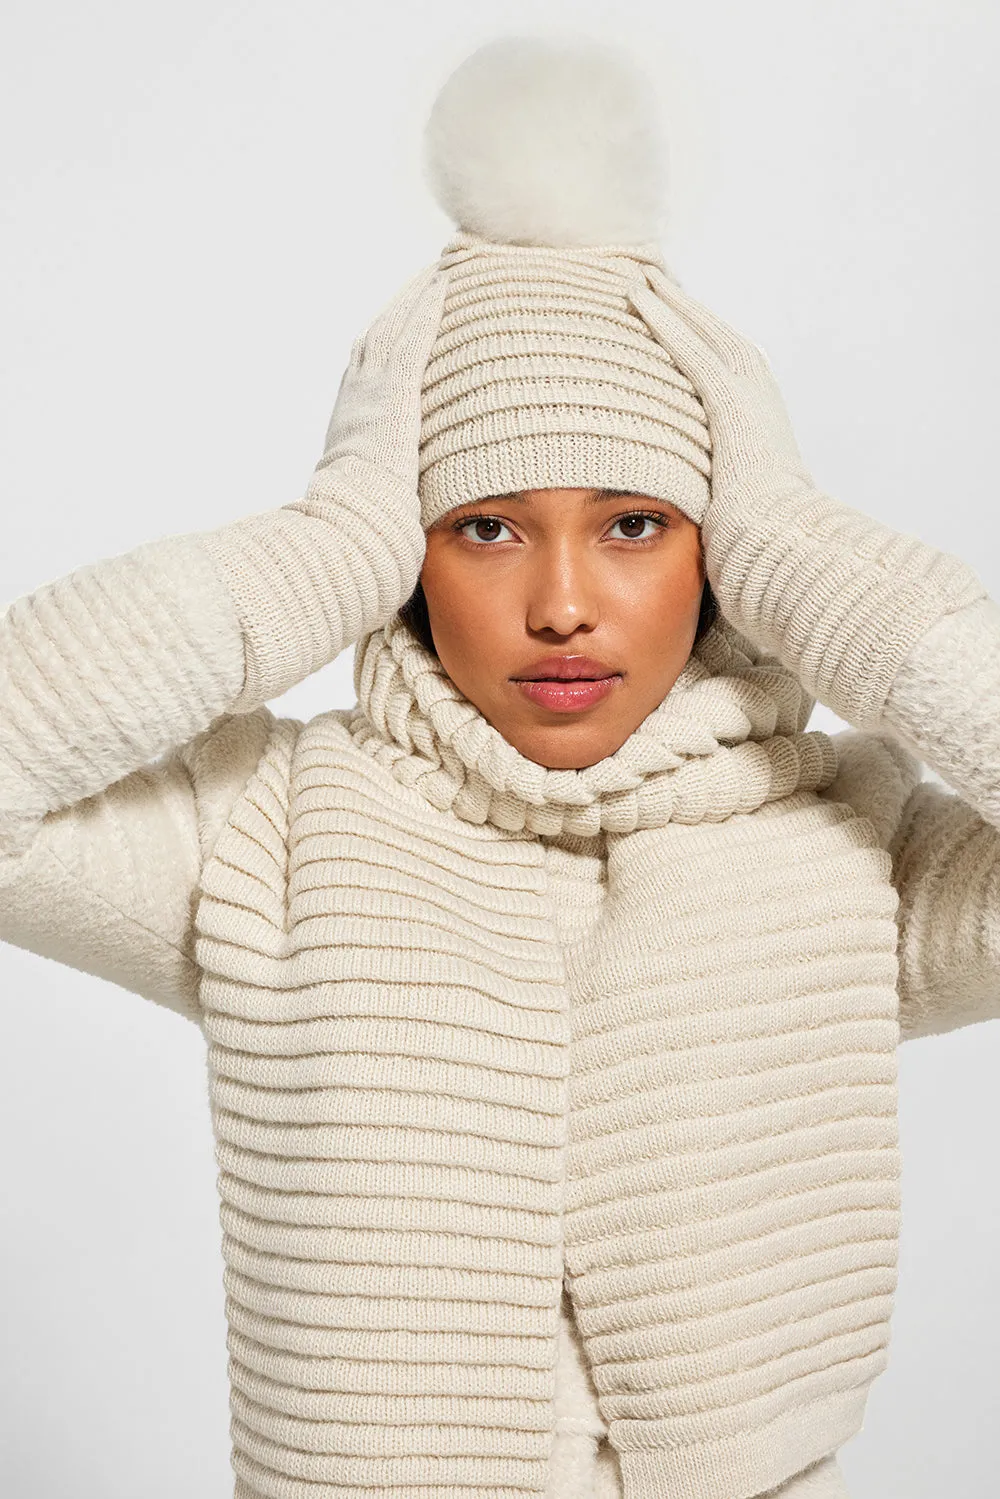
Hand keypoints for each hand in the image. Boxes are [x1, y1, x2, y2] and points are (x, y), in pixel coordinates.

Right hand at [309, 262, 448, 499]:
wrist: (351, 506)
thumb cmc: (362, 508)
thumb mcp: (366, 481)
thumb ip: (379, 470)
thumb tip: (392, 485)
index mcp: (351, 409)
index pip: (368, 358)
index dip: (384, 333)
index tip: (399, 315)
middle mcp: (359, 388)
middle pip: (381, 330)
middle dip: (403, 303)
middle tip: (424, 277)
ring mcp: (375, 386)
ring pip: (397, 324)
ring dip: (418, 295)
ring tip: (439, 270)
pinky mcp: (397, 389)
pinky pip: (414, 338)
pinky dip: (428, 309)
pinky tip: (444, 286)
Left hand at [625, 264, 984, 726]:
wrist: (794, 572)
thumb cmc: (769, 571)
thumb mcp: (736, 533)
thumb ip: (714, 514)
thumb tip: (695, 530)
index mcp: (755, 440)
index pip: (716, 382)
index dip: (688, 353)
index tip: (660, 332)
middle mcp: (755, 416)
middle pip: (713, 348)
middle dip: (682, 317)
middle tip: (649, 284)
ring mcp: (748, 412)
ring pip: (704, 340)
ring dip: (673, 308)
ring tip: (640, 279)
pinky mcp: (734, 414)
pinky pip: (694, 356)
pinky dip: (670, 325)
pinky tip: (643, 300)